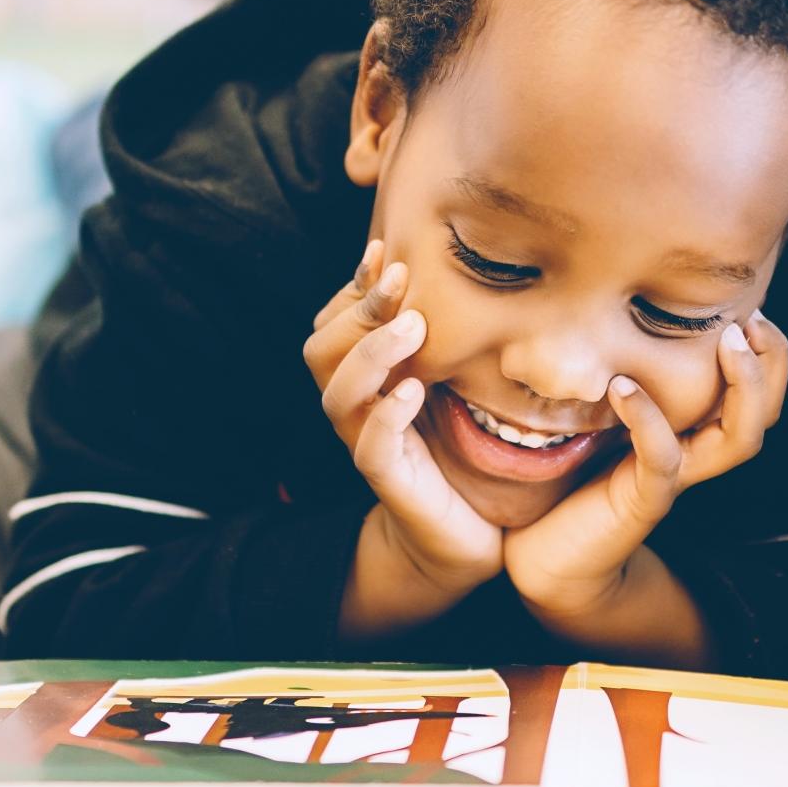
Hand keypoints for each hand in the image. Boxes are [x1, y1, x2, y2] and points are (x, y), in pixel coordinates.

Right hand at [305, 241, 502, 597]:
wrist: (464, 534)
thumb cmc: (459, 453)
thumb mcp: (450, 383)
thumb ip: (443, 340)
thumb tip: (468, 277)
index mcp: (364, 381)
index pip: (332, 322)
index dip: (351, 286)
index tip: (387, 252)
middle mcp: (355, 409)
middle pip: (319, 349)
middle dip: (357, 309)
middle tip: (402, 279)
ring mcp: (366, 444)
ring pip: (336, 394)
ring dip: (370, 354)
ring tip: (411, 328)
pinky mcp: (389, 481)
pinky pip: (370, 446)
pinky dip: (386, 415)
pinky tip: (414, 392)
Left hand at [503, 312, 787, 615]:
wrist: (554, 558)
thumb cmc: (574, 480)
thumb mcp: (606, 418)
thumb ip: (625, 379)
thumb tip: (618, 313)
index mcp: (695, 435)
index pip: (759, 396)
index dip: (768, 354)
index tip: (749, 310)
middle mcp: (697, 457)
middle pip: (765, 416)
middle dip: (770, 364)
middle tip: (749, 320)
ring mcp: (676, 480)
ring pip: (738, 440)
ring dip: (741, 386)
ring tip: (724, 341)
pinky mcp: (644, 500)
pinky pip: (662, 457)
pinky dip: (647, 418)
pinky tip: (623, 385)